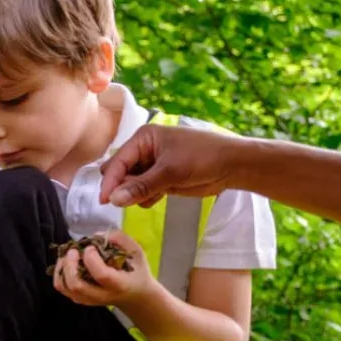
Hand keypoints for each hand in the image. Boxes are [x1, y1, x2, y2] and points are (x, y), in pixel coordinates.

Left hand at [51, 230, 157, 308]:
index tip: (91, 247)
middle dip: (69, 264)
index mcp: (119, 284)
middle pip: (76, 285)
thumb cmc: (136, 272)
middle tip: (73, 251)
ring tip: (67, 256)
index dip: (91, 258)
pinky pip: (62, 288)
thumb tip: (96, 235)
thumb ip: (120, 239)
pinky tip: (67, 264)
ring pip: (65, 287)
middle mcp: (102, 295)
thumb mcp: (136, 252)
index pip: (101, 274)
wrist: (136, 296)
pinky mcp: (81, 300)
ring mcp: (90, 300)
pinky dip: (60, 274)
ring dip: (61, 268)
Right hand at [100, 124, 239, 208]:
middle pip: (120, 172)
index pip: (118, 162)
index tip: (106, 201)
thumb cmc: (204, 157)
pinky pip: (143, 191)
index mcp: (143, 139)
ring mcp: (153, 166)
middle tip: (132, 198)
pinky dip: (146, 197)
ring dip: (136, 194)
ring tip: (153, 196)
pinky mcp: (162, 179)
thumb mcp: (171, 171)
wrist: (235, 165)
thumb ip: (141, 187)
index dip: (111, 182)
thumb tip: (114, 200)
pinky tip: (158, 198)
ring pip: (130, 184)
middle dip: (122, 187)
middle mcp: (144, 151)